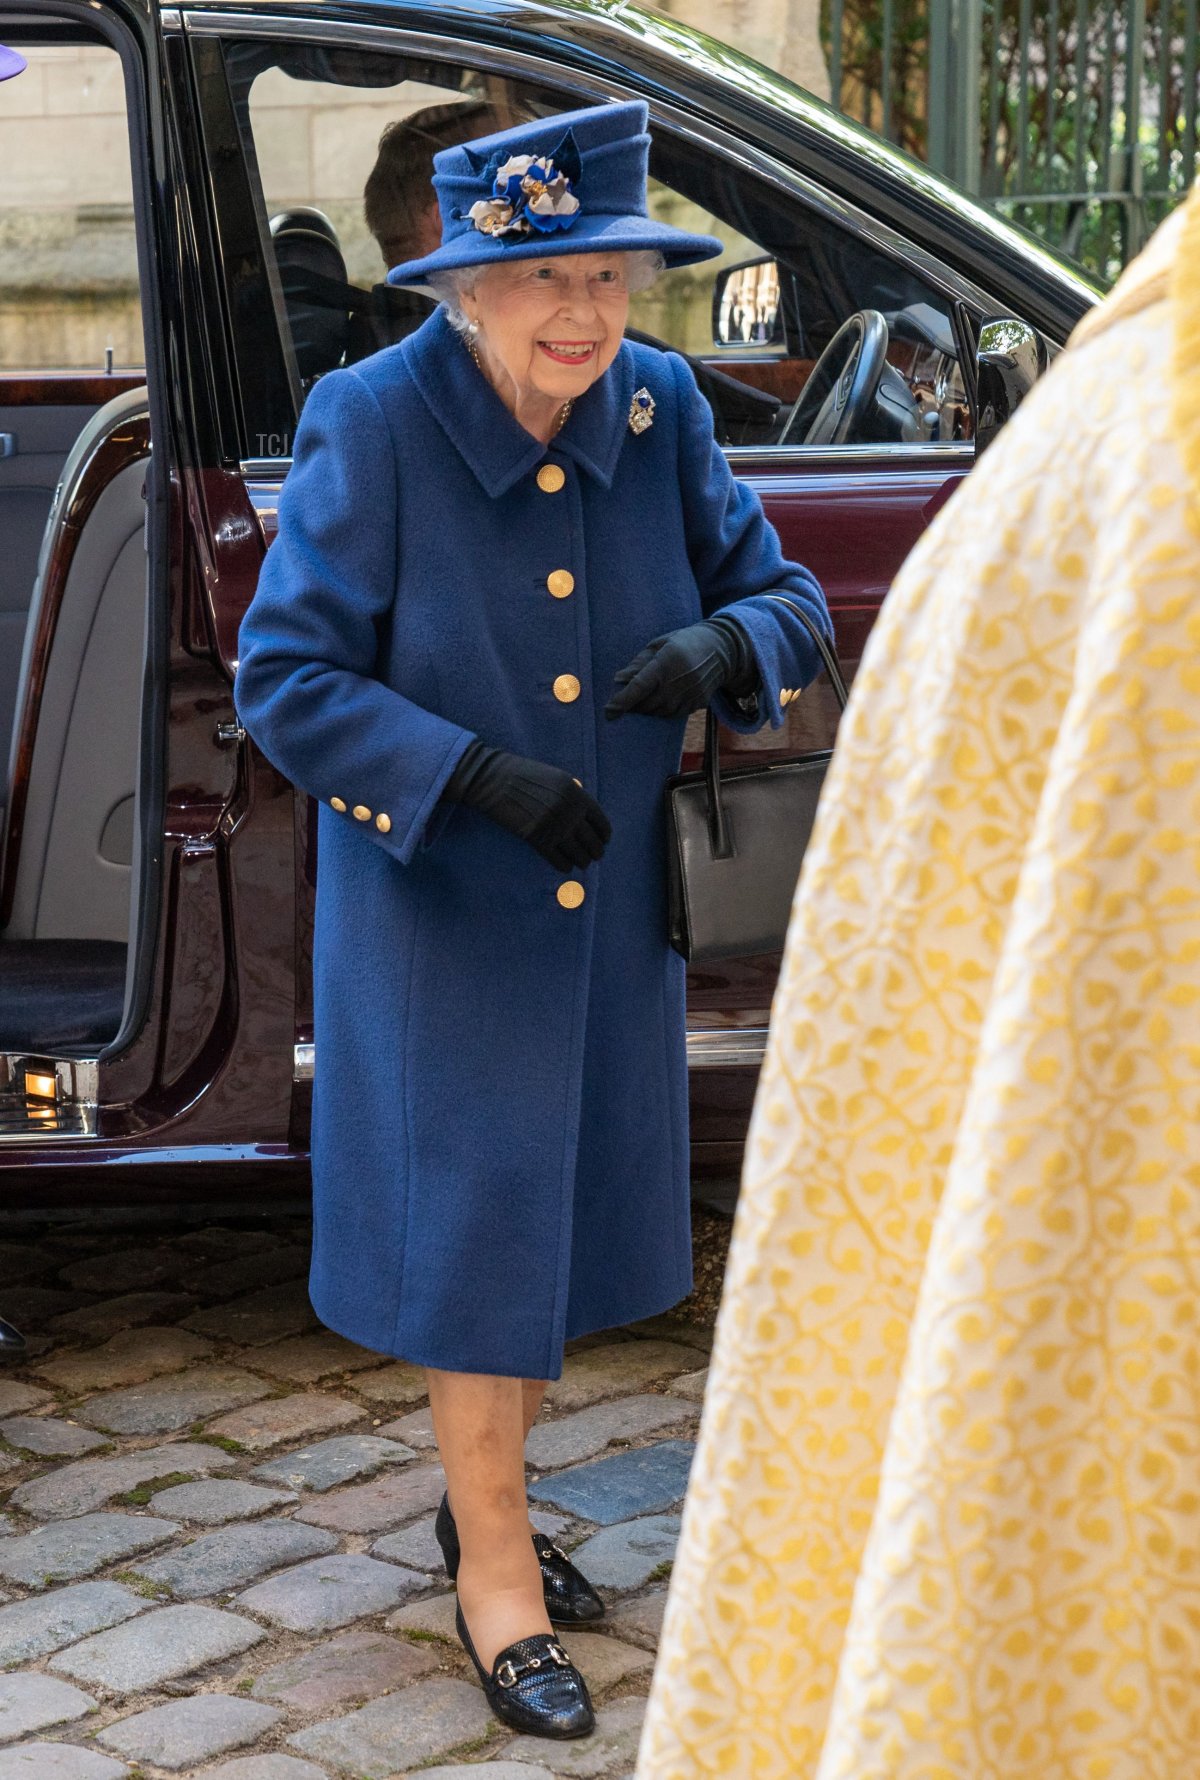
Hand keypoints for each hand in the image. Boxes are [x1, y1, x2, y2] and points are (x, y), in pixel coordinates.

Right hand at [441, 740, 610, 871]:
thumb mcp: (556, 777)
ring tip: (581, 862)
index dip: (604, 836)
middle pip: (592, 842)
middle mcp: (569, 812)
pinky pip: (559, 860)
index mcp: (577, 794)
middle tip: (594, 856)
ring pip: (578, 855)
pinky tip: (565, 865)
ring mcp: (553, 827)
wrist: (494, 779)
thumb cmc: (524, 775)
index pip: (600, 822)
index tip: (603, 841)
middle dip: (595, 852)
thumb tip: (586, 815)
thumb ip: (574, 794)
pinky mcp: (536, 839)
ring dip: (582, 861)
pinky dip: (564, 865)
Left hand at [605, 615, 756, 718]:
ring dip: (646, 709)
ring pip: (658, 712)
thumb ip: (638, 663)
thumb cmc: (684, 642)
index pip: (639, 686)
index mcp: (666, 662)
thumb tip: (618, 680)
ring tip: (641, 700)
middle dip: (632, 706)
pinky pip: (672, 714)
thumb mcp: (659, 644)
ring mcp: (690, 694)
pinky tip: (659, 701)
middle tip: (622, 702)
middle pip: (647, 704)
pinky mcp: (697, 703)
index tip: (608, 712)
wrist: (720, 650)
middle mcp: (678, 681)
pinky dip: (661, 711)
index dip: (622, 701)